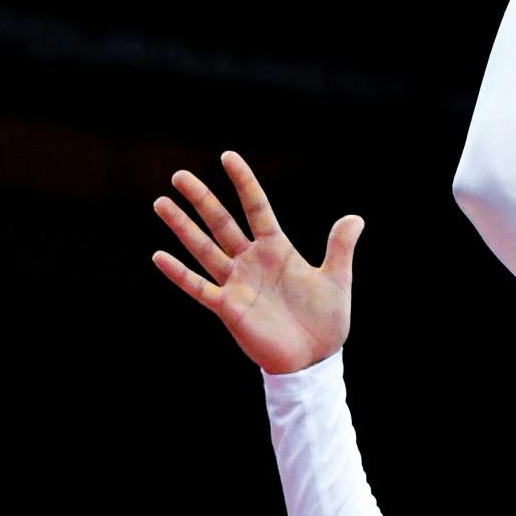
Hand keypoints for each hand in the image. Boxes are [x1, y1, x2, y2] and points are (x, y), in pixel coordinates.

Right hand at [151, 151, 360, 374]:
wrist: (315, 360)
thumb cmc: (326, 321)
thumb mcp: (337, 279)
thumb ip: (340, 248)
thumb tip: (355, 217)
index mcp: (277, 249)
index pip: (256, 208)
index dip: (243, 183)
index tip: (227, 156)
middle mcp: (252, 262)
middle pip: (222, 223)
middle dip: (201, 199)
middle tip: (178, 176)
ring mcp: (237, 284)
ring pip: (204, 249)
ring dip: (183, 228)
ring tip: (161, 203)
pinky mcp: (228, 309)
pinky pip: (199, 288)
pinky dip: (179, 274)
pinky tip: (159, 256)